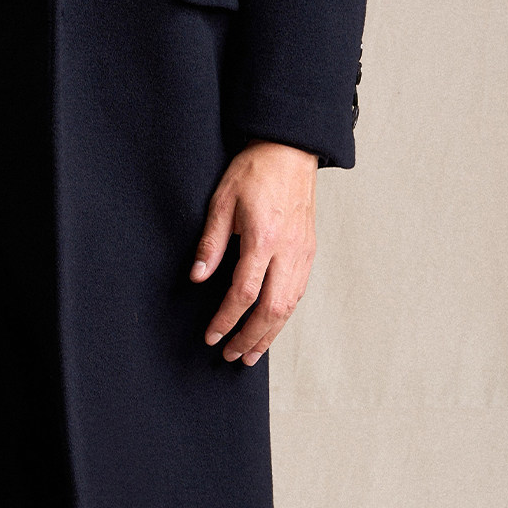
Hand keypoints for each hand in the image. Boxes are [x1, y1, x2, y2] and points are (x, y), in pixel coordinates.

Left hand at [190, 141, 316, 363]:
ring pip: (289, 307)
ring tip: (251, 354)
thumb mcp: (222, 202)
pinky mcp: (309, 252)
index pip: (243, 293)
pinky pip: (298, 294)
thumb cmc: (254, 172)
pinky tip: (271, 326)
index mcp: (263, 239)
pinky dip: (284, 316)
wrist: (289, 151)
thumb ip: (211, 243)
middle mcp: (288, 252)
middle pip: (271, 309)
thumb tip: (198, 277)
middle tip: (230, 356)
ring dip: (270, 334)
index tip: (211, 336)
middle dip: (249, 338)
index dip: (226, 320)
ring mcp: (303, 254)